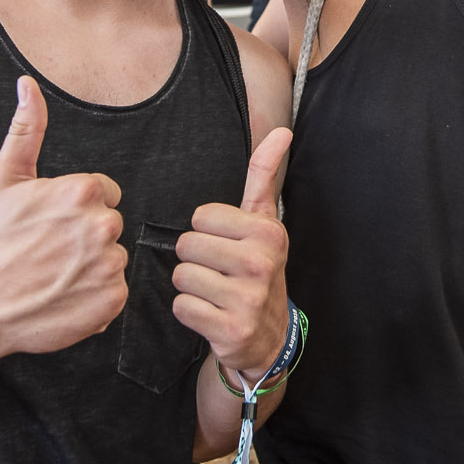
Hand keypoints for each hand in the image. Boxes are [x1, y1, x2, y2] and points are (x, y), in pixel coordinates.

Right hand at [0, 78, 127, 364]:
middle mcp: (102, 225)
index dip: (76, 209)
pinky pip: (115, 291)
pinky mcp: (112, 300)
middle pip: (109, 225)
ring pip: (112, 258)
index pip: (104, 193)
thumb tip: (28, 86)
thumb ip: (26, 129)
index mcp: (83, 190)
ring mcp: (109, 265)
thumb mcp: (3, 178)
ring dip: (91, 267)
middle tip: (49, 252)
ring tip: (54, 275)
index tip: (51, 226)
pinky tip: (64, 296)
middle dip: (85, 236)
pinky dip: (95, 297)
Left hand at [173, 129, 291, 375]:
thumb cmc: (258, 267)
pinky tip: (211, 313)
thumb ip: (263, 174)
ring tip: (214, 292)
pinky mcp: (231, 330)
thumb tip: (282, 131)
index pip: (201, 217)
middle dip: (196, 259)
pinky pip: (182, 307)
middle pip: (187, 245)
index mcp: (267, 232)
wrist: (268, 333)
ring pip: (181, 276)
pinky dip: (190, 311)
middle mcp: (260, 263)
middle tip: (218, 271)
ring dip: (191, 286)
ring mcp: (248, 299)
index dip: (207, 231)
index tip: (226, 244)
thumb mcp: (263, 221)